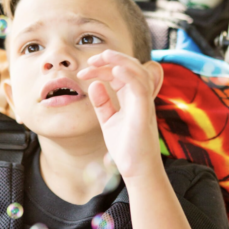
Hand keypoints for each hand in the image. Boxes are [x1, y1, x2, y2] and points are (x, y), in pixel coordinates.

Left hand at [77, 50, 163, 179]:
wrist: (137, 171)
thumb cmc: (127, 148)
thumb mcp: (109, 122)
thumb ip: (102, 104)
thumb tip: (94, 85)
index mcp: (132, 99)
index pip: (120, 74)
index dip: (102, 68)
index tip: (83, 72)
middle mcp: (140, 98)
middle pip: (130, 67)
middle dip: (111, 58)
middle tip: (91, 60)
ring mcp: (144, 104)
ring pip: (138, 71)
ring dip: (120, 60)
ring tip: (104, 56)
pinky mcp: (144, 112)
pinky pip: (140, 87)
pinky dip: (129, 75)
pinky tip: (115, 70)